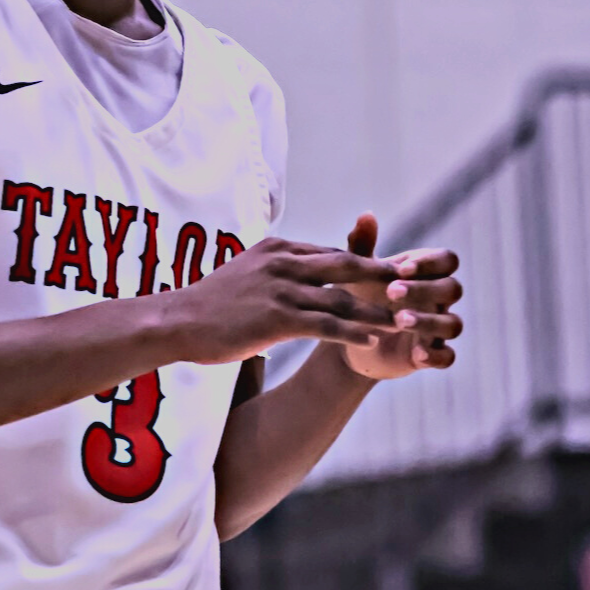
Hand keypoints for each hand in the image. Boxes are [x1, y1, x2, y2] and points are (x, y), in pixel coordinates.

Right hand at [175, 233, 402, 364]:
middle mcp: (284, 263)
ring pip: (342, 299)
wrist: (177, 321)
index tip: (388, 272)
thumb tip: (296, 277)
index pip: (330, 254)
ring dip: (376, 310)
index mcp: (278, 249)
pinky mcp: (277, 318)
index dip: (362, 264)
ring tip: (403, 320)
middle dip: (382, 276)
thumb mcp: (245, 274)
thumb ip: (274, 270)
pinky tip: (372, 340)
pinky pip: (325, 325)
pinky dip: (352, 332)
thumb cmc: (209, 303)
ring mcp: (281, 289)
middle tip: (412, 285)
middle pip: (346, 266)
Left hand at [340, 214, 462, 380]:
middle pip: (452, 289)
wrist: (351, 338)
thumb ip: (362, 246)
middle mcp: (439, 298)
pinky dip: (436, 356)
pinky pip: (447, 357)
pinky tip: (417, 355)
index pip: (446, 260)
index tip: (402, 268)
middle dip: (425, 289)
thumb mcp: (357, 273)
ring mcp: (438, 327)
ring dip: (429, 322)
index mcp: (426, 273)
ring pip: (453, 324)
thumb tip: (366, 214)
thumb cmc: (359, 296)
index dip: (429, 263)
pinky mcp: (432, 354)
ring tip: (400, 321)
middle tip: (391, 292)